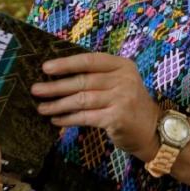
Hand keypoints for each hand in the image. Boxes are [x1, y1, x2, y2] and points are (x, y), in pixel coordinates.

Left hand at [30, 52, 160, 160]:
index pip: (90, 60)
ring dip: (58, 104)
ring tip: (42, 107)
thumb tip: (60, 75)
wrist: (153, 130)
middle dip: (56, 86)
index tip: (46, 67)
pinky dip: (68, 118)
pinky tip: (56, 120)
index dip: (66, 63)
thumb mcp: (120, 83)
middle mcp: (124, 79)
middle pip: (83, 80)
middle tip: (36, 89)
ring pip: (81, 99)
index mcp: (122, 65)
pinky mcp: (117, 117)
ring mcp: (122, 98)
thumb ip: (98, 76)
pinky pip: (85, 116)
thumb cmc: (130, 104)